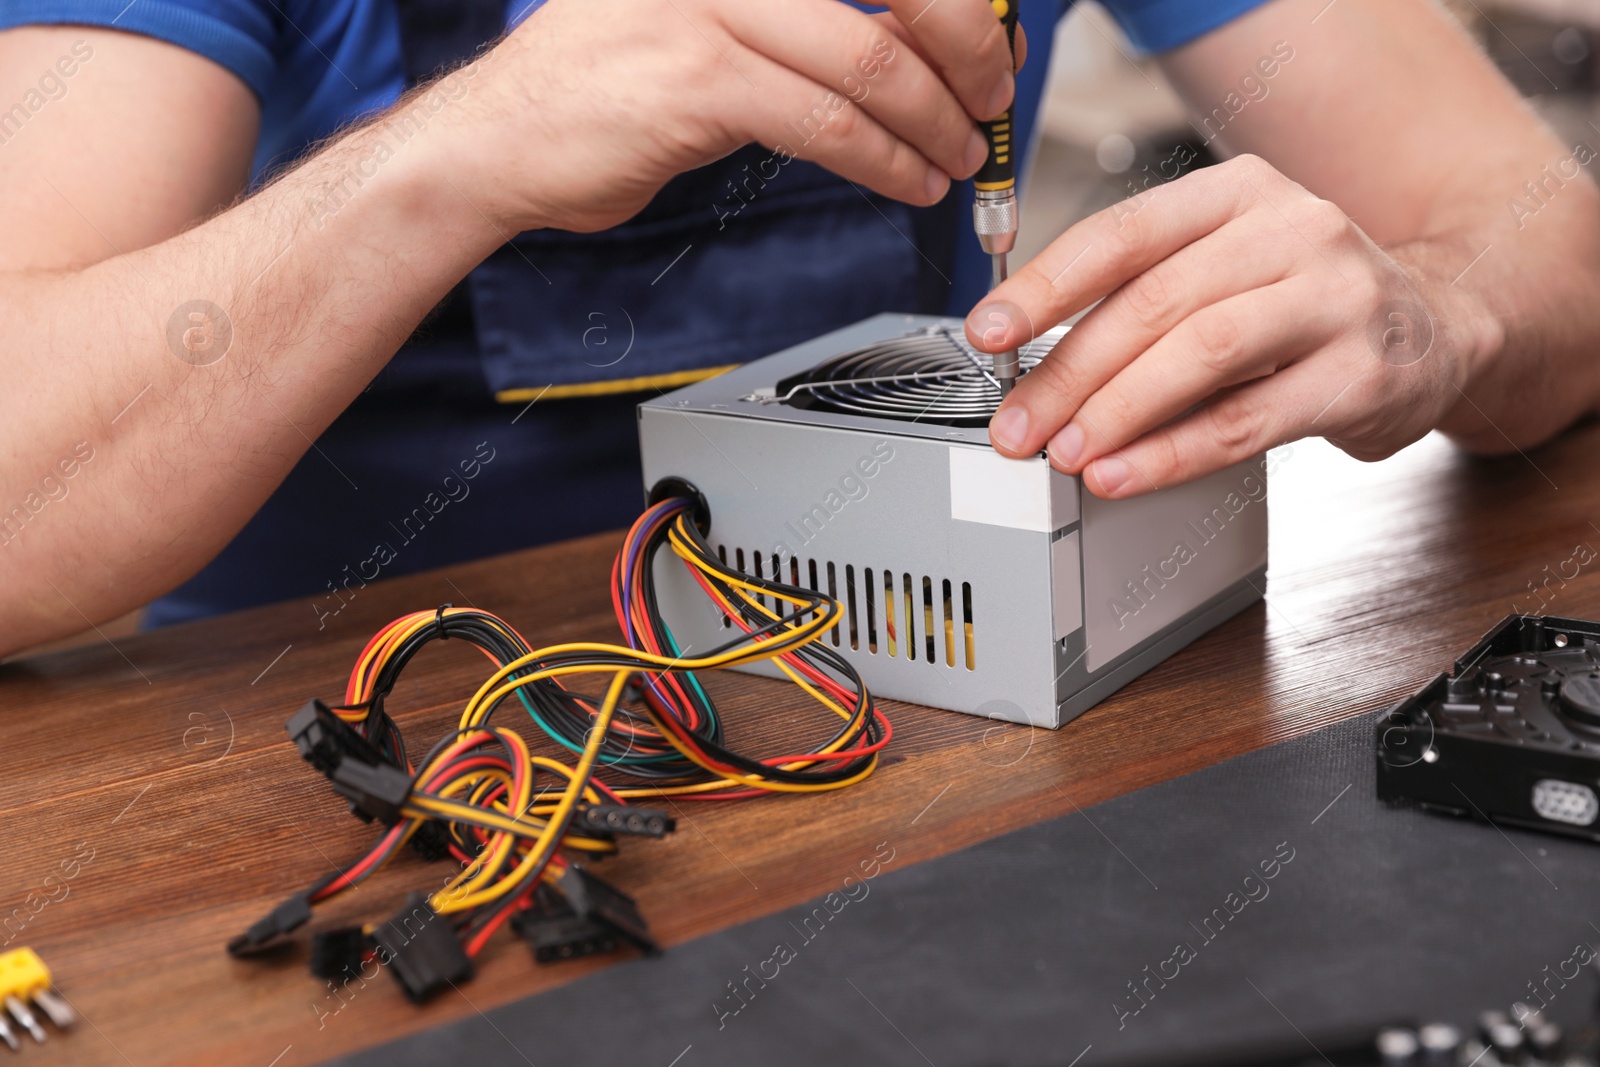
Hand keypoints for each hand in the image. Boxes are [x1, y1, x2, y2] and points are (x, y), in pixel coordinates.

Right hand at [440, 0, 1022, 232]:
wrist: (499, 141)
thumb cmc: (607, 87)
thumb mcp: (711, 24)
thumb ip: (805, 20)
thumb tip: (918, 43)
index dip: (959, 3)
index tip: (990, 47)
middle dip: (969, 51)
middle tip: (993, 101)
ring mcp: (711, 5)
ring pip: (872, 59)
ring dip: (935, 122)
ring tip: (958, 158)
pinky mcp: (700, 80)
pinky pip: (828, 123)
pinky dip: (887, 161)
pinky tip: (911, 181)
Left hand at [965, 155, 1502, 497]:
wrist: (1442, 327)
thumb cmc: (1303, 301)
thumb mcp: (1226, 269)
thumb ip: (1142, 299)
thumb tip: (1031, 364)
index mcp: (1237, 192)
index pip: (1122, 233)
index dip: (1044, 286)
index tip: (987, 333)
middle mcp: (1293, 227)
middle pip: (1153, 301)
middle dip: (1067, 371)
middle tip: (1016, 425)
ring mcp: (1337, 295)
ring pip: (1201, 353)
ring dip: (1117, 411)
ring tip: (1064, 453)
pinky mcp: (1365, 371)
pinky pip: (1249, 419)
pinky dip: (1174, 453)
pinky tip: (1124, 474)